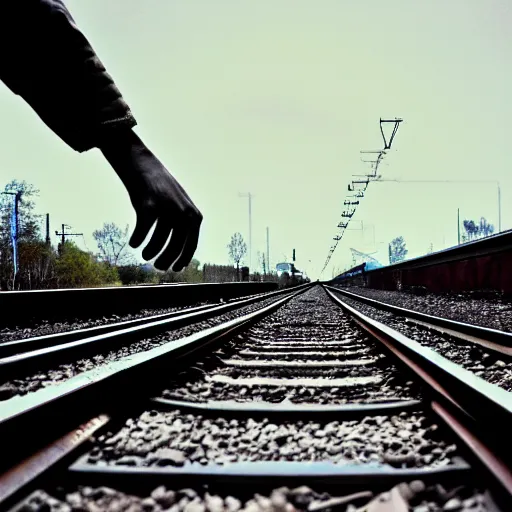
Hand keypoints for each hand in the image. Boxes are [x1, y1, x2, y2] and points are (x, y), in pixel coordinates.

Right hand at [99, 129, 201, 270]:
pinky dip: (137, 240)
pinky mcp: (148, 205)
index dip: (182, 260)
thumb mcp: (179, 204)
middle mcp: (183, 212)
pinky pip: (143, 231)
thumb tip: (178, 252)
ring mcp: (167, 209)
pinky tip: (134, 242)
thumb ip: (182, 224)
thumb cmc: (159, 187)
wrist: (140, 162)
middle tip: (157, 266)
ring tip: (145, 255)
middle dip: (166, 260)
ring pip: (159, 242)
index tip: (175, 269)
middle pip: (176, 247)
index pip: (191, 245)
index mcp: (193, 214)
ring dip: (151, 252)